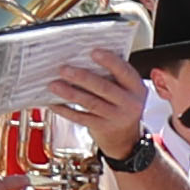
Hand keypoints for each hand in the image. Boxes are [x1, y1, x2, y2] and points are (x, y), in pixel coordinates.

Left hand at [35, 56, 149, 148]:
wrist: (125, 137)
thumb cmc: (122, 104)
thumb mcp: (127, 89)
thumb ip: (113, 76)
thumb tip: (83, 59)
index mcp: (136, 88)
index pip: (124, 72)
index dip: (110, 61)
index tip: (93, 52)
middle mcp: (130, 103)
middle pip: (104, 88)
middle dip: (83, 77)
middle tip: (64, 69)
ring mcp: (116, 117)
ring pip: (91, 103)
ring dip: (70, 93)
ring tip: (54, 85)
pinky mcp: (102, 128)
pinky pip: (81, 118)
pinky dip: (66, 110)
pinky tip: (54, 104)